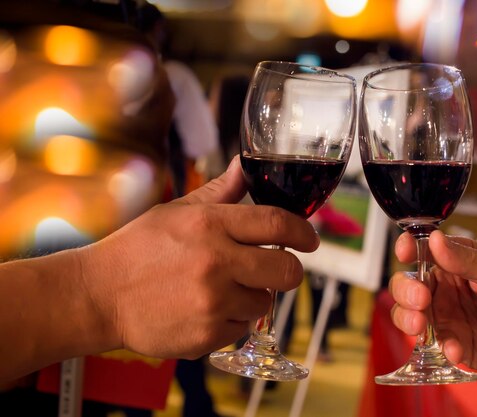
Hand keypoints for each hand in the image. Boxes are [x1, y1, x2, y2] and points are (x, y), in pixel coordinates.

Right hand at [80, 157, 318, 358]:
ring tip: (222, 289)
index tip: (310, 239)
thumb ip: (221, 191)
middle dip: (289, 269)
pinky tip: (205, 309)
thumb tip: (246, 164)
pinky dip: (231, 320)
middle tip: (276, 268)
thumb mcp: (177, 210)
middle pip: (287, 270)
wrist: (99, 295)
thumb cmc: (139, 248)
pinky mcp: (206, 335)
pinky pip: (242, 328)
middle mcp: (216, 262)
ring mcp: (212, 302)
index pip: (277, 223)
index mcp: (210, 225)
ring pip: (265, 301)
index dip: (303, 232)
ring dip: (253, 296)